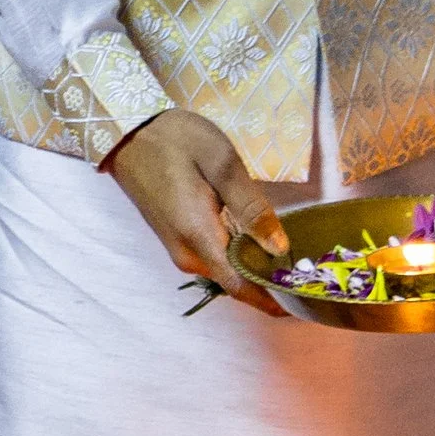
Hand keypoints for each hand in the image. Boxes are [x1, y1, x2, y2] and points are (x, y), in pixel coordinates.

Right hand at [107, 108, 290, 309]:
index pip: (240, 286)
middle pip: (235, 281)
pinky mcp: (176, 239)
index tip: (301, 302)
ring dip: (253, 266)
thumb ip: (251, 207)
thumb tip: (279, 248)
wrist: (127, 133)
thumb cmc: (176, 141)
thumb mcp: (221, 164)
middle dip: (268, 280)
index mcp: (199, 238)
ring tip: (287, 253)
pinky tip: (254, 238)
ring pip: (225, 270)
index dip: (271, 299)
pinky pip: (214, 258)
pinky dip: (237, 255)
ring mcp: (179, 249)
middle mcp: (187, 255)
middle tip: (306, 268)